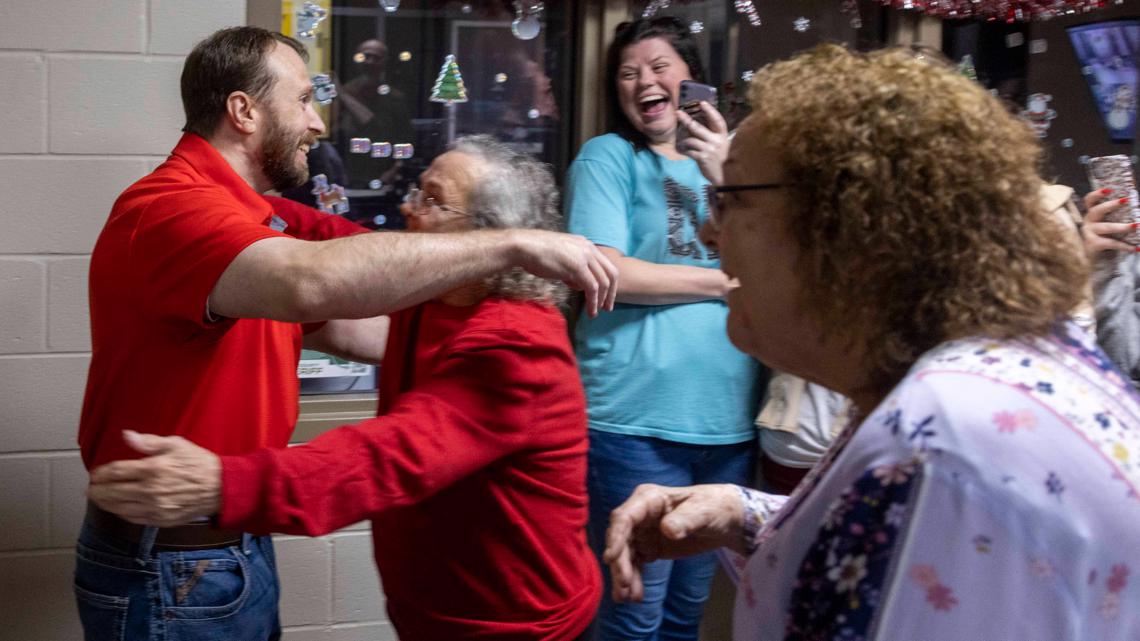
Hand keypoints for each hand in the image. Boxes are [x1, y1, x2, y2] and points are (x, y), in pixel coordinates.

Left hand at [87, 430, 221, 526]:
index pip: (115, 472)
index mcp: (152, 468)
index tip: (95, 474)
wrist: (221, 487)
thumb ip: (149, 442)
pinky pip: (133, 518)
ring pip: (119, 508)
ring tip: (99, 499)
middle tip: (91, 488)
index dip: (100, 473)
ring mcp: (155, 507)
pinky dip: (121, 513)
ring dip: (105, 504)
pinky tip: (118, 508)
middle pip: (112, 492)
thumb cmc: (200, 463)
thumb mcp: (176, 444)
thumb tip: (127, 436)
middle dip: (97, 490)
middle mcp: (150, 490)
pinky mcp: (160, 519)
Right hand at [510, 230, 617, 316]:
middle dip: (611, 292)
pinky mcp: (577, 267)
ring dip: (602, 300)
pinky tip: (591, 311)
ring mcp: (584, 257)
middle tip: (607, 307)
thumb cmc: (537, 253)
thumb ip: (572, 268)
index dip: (609, 283)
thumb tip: (576, 282)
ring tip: (596, 312)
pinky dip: (593, 302)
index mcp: (586, 244)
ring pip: (603, 282)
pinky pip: (592, 288)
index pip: (606, 265)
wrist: (524, 246)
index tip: (605, 296)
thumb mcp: (561, 258)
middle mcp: (588, 248)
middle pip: (611, 273)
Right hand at [603, 483, 743, 602]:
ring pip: (625, 555)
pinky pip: (636, 565)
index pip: (625, 517)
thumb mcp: (703, 511)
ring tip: (626, 598)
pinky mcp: (649, 548)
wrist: (725, 519)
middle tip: (624, 585)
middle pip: (621, 539)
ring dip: (623, 576)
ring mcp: (643, 533)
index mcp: (649, 499)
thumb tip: (667, 530)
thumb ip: (685, 519)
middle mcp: (640, 515)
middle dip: (620, 563)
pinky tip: (635, 596)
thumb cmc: (714, 507)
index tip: (611, 559)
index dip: (616, 537)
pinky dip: (634, 580)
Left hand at [676, 102, 729, 185]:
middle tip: (678, 113)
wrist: (727, 178)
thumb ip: (713, 136)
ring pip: (691, 140)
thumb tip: (697, 126)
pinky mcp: (703, 159)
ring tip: (684, 143)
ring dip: (685, 141)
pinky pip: (689, 151)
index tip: (702, 103)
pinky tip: (685, 151)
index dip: (710, 111)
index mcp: (723, 136)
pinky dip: (686, 150)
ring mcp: (710, 150)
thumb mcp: (722, 145)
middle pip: (698, 128)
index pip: (717, 120)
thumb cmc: (723, 160)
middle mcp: (717, 141)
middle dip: (687, 120)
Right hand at [1082, 188, 1137, 257]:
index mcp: (1092, 214)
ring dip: (1122, 226)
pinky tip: (1136, 248)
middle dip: (1111, 205)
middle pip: (1097, 210)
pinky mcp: (1093, 244)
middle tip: (1125, 200)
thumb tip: (1137, 208)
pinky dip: (1125, 246)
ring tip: (1136, 225)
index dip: (1097, 194)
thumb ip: (1116, 216)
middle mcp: (1088, 222)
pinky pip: (1111, 243)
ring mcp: (1089, 233)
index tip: (1109, 189)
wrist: (1089, 260)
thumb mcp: (1107, 225)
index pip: (1089, 201)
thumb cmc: (1102, 238)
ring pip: (1106, 227)